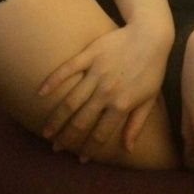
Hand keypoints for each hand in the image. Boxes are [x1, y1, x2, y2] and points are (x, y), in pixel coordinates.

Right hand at [38, 22, 170, 159]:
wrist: (150, 35)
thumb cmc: (152, 69)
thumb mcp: (149, 99)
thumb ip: (136, 124)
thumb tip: (128, 149)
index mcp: (122, 104)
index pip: (101, 133)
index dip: (90, 148)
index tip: (80, 158)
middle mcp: (106, 91)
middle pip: (82, 120)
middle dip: (68, 137)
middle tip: (56, 148)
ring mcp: (96, 73)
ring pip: (71, 100)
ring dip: (57, 118)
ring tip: (46, 132)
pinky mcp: (89, 56)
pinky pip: (67, 70)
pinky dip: (53, 81)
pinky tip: (41, 93)